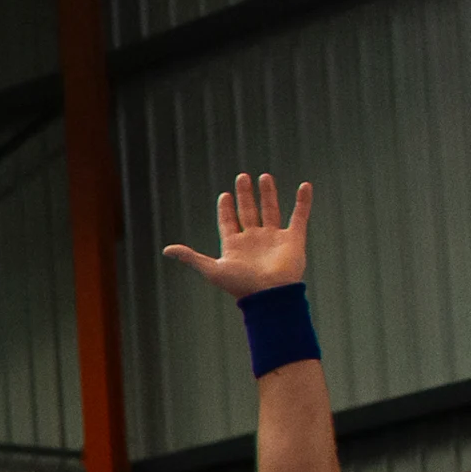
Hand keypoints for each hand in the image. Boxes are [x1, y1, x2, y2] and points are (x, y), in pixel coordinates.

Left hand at [161, 172, 312, 297]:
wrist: (269, 294)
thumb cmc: (240, 284)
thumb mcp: (212, 269)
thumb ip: (191, 257)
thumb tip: (166, 250)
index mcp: (235, 246)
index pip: (229, 222)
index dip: (226, 209)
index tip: (224, 195)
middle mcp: (254, 240)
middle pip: (248, 212)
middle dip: (245, 195)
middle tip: (242, 177)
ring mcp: (273, 238)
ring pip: (271, 210)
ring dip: (268, 193)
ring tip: (264, 176)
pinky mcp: (293, 238)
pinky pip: (300, 215)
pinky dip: (303, 201)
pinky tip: (304, 186)